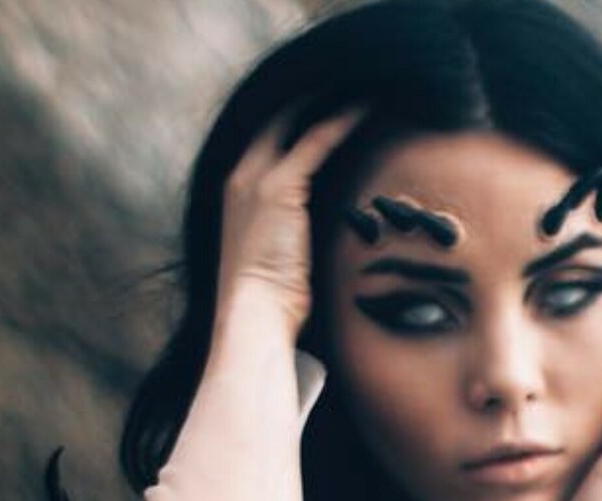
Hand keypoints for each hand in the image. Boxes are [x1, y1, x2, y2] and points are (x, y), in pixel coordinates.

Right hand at [214, 102, 368, 340]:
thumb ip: (289, 232)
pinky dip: (341, 123)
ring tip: (358, 87)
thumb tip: (315, 234)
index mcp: (236, 191)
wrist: (254, 316)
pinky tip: (365, 109)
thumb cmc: (270, 301)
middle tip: (344, 82)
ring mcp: (256, 178)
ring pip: (295, 121)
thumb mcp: (276, 257)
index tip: (322, 105)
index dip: (292, 118)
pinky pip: (315, 141)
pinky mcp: (279, 187)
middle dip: (308, 98)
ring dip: (327, 101)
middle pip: (276, 118)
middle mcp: (241, 176)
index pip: (266, 137)